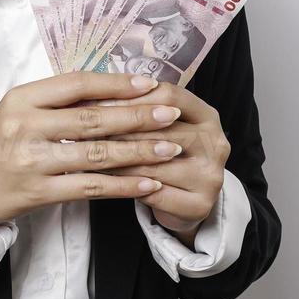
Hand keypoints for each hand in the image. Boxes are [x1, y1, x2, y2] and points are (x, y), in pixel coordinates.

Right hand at [0, 72, 186, 227]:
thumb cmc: (3, 142)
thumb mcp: (20, 110)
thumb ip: (61, 101)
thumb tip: (117, 91)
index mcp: (22, 99)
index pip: (77, 85)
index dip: (116, 84)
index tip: (149, 84)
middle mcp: (26, 127)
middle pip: (92, 119)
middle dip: (137, 116)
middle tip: (170, 113)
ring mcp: (33, 162)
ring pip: (96, 154)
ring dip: (138, 151)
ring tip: (170, 147)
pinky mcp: (40, 193)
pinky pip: (90, 187)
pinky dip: (123, 185)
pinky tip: (148, 182)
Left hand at [87, 82, 230, 242]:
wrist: (182, 201)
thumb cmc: (162, 155)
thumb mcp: (160, 127)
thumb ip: (138, 109)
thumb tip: (92, 94)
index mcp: (207, 115)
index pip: (170, 95)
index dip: (131, 96)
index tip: (96, 99)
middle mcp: (216, 143)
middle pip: (162, 129)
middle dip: (119, 129)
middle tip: (83, 128)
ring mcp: (211, 176)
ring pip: (155, 163)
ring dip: (118, 159)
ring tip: (87, 152)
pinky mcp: (200, 205)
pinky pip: (155, 193)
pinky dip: (126, 186)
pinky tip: (102, 179)